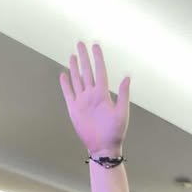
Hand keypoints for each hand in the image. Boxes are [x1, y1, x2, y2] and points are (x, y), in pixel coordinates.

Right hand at [60, 42, 129, 156]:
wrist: (103, 147)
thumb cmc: (115, 132)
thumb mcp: (122, 113)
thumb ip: (123, 95)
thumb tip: (127, 77)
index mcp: (102, 94)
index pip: (99, 71)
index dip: (97, 58)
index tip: (95, 46)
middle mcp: (92, 95)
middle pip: (86, 71)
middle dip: (83, 57)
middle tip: (80, 44)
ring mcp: (82, 101)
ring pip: (77, 80)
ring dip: (74, 68)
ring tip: (73, 56)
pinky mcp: (74, 109)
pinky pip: (68, 93)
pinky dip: (65, 84)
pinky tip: (64, 75)